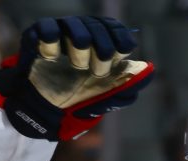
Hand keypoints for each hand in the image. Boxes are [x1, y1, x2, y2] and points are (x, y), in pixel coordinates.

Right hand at [0, 16, 153, 140]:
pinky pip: (46, 27)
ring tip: (79, 64)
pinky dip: (50, 36)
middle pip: (97, 27)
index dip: (121, 37)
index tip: (125, 50)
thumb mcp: (104, 98)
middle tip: (101, 71)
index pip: (114, 29)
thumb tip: (149, 71)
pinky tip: (52, 50)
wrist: (46, 110)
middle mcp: (82, 34)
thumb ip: (126, 88)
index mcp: (100, 43)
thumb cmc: (78, 98)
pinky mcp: (38, 37)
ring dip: (80, 41)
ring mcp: (60, 34)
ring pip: (74, 24)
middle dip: (104, 47)